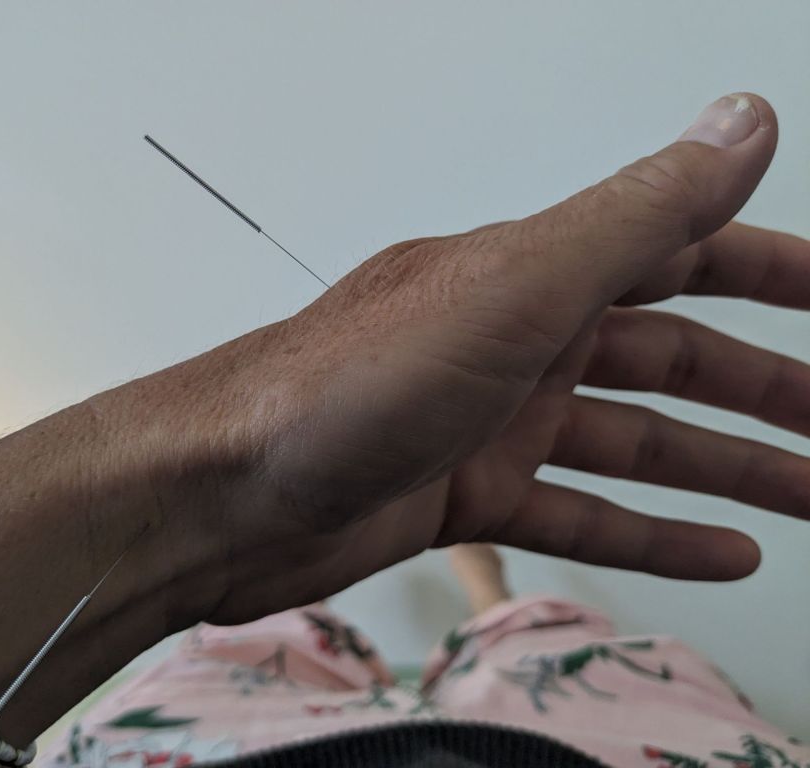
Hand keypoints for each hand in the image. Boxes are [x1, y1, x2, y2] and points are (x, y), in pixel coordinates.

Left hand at [183, 93, 809, 622]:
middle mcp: (516, 342)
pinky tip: (714, 551)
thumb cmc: (342, 387)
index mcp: (532, 276)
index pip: (683, 252)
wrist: (225, 493)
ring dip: (726, 471)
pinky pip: (579, 511)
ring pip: (635, 444)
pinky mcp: (462, 494)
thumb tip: (742, 124)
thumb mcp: (512, 288)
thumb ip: (632, 214)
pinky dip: (649, 531)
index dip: (773, 274)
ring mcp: (491, 422)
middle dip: (766, 392)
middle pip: (672, 362)